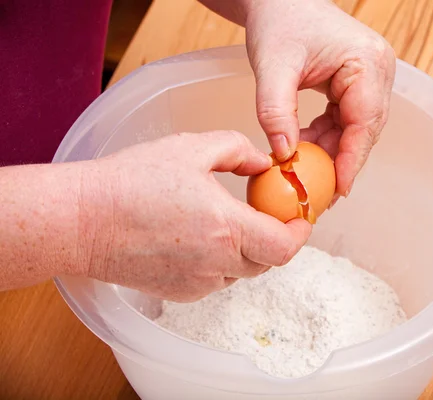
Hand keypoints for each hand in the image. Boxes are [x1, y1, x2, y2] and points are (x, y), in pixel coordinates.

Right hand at [79, 131, 310, 301]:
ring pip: (242, 271)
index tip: (300, 217)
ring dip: (247, 250)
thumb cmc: (132, 181)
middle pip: (268, 261)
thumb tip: (264, 163)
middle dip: (274, 238)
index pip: (285, 247)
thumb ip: (238, 150)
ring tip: (227, 221)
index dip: (300, 233)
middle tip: (267, 213)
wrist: (82, 221)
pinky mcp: (180, 293)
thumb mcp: (192, 148)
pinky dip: (221, 261)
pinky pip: (216, 279)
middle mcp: (218, 263)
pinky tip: (199, 237)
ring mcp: (199, 283)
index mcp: (227, 228)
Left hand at [245, 0, 395, 198]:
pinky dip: (325, 137)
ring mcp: (369, 78)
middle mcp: (377, 70)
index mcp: (367, 62)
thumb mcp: (273, 67)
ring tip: (306, 174)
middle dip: (341, 161)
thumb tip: (283, 155)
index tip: (338, 189)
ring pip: (355, 129)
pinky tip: (303, 149)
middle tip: (320, 193)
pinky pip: (344, 120)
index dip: (352, 159)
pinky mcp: (355, 84)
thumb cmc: (279, 21)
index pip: (365, 121)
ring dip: (331, 151)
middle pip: (365, 129)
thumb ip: (275, 111)